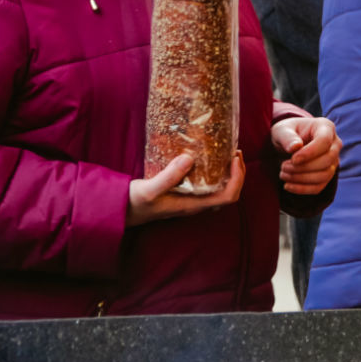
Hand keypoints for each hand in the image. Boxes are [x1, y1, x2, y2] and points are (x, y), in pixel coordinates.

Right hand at [126, 151, 245, 226]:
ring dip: (229, 172)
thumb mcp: (149, 188)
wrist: (123, 210)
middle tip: (234, 152)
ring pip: (221, 189)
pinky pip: (209, 185)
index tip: (234, 158)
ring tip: (227, 153)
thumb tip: (190, 158)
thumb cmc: (136, 202)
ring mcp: (192, 200)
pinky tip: (208, 158)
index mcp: (194, 205)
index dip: (237, 178)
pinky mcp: (186, 194)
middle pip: (230, 193)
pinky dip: (216, 172)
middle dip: (238, 173)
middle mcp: (197, 204)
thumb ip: (169, 176)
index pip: (228, 197)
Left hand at [271, 116, 340, 194]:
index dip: (310, 153)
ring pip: (325, 175)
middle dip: (304, 167)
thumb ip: (287, 137)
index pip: (324, 141)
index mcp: (326, 127)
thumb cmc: (286, 133)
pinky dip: (302, 189)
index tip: (293, 159)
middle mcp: (334, 144)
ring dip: (302, 179)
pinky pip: (319, 186)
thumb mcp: (281, 130)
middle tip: (283, 166)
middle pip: (327, 160)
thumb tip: (295, 147)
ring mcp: (333, 161)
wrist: (288, 144)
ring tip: (283, 174)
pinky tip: (287, 186)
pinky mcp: (327, 175)